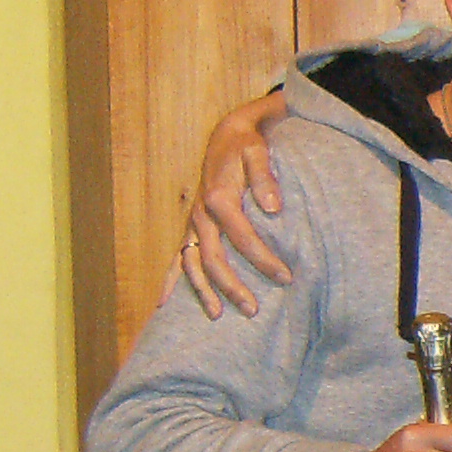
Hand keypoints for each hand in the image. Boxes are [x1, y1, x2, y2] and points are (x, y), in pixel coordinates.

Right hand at [182, 88, 295, 317]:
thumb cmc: (248, 145)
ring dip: (203, 290)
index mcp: (219, 197)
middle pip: (214, 258)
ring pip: (192, 263)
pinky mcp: (191, 226)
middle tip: (253, 310)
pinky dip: (171, 279)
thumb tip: (273, 208)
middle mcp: (201, 214)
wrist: (228, 135)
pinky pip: (177, 257)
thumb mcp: (259, 151)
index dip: (264, 259)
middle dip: (232, 286)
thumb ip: (266, 178)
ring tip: (217, 316)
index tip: (286, 277)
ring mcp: (193, 222)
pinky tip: (165, 303)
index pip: (243, 237)